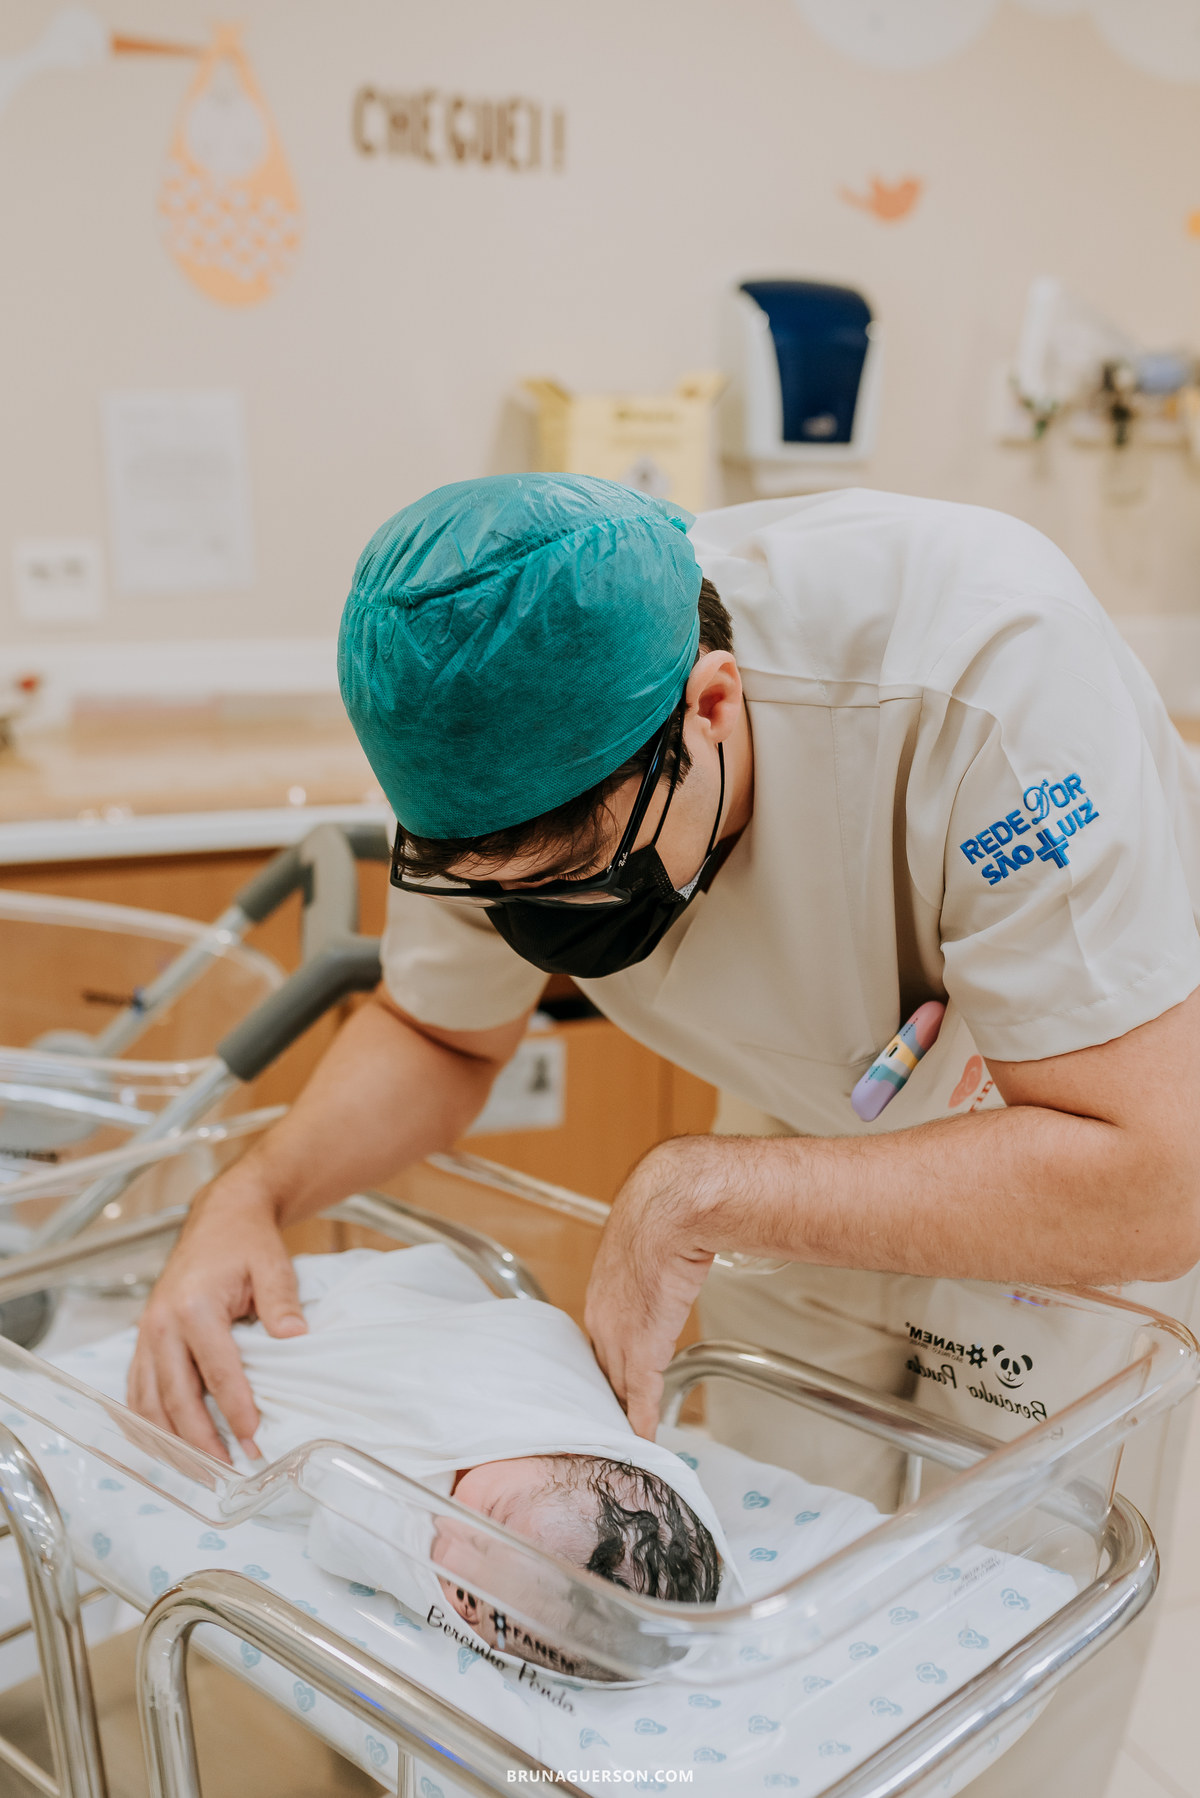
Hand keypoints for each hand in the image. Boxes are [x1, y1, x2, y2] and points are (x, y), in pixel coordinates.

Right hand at [126, 1178, 305, 1462]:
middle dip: (202, 1440)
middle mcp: (162, 1324)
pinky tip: (168, 1443)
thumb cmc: (246, 1241)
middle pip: (178, 1397)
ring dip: (173, 1440)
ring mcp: (148, 1333)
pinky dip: (150, 1420)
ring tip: (200, 1470)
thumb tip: (295, 1339)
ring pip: (151, 1401)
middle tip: (229, 1470)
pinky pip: (138, 1388)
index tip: (254, 1440)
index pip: (218, 1373)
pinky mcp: (145, 1338)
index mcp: (194, 1307)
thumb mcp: (272, 1265)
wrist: (220, 1217)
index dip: (236, 1411)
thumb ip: (281, 1302)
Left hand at [584, 1140, 716, 1439]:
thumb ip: (654, 1257)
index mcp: (601, 1291)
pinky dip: (643, 1421)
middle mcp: (601, 1317)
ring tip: (625, 1434)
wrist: (668, 1211)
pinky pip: (640, 1397)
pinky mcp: (642, 1351)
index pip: (601, 1337)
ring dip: (622, 1411)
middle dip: (607, 1393)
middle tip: (610, 1417)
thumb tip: (674, 1252)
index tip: (612, 1377)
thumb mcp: (647, 1239)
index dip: (607, 1361)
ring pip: (616, 1385)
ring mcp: (619, 1337)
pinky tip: (644, 1438)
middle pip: (601, 1367)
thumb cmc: (664, 1213)